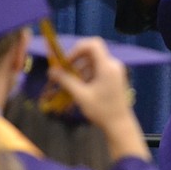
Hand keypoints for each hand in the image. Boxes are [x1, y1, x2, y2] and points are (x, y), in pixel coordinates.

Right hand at [48, 37, 150, 160]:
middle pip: (90, 55)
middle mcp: (112, 64)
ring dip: (79, 72)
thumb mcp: (81, 95)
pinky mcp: (113, 78)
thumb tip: (51, 71)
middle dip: (75, 64)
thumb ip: (66, 81)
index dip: (78, 49)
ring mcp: (114, 71)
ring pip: (92, 64)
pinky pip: (96, 71)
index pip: (93, 44)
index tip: (66, 62)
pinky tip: (78, 90)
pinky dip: (86, 77)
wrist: (119, 124)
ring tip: (68, 87)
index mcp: (107, 66)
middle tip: (63, 75)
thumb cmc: (101, 110)